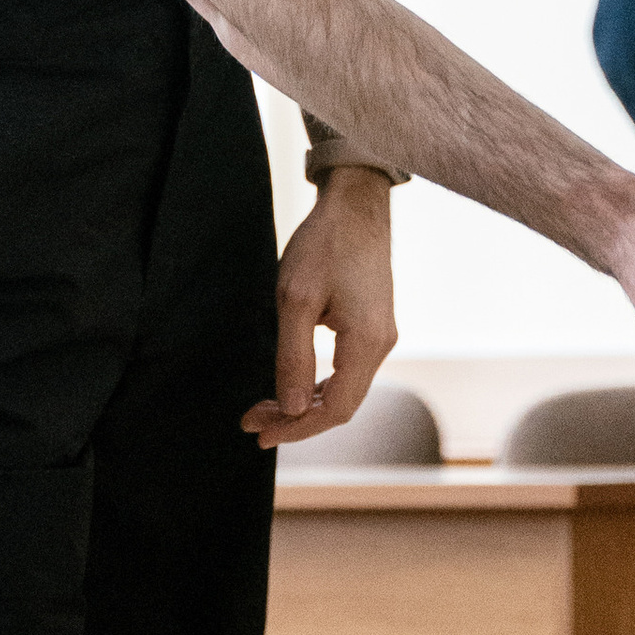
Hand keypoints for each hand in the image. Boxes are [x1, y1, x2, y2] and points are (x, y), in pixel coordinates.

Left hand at [243, 170, 399, 448]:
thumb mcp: (295, 299)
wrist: (355, 203)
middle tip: (253, 420)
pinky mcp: (373, 325)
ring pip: (345, 389)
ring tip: (266, 406)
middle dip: (296, 418)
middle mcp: (382, 344)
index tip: (259, 431)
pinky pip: (348, 370)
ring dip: (306, 403)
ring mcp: (381, 335)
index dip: (297, 428)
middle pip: (342, 405)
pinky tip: (295, 383)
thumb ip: (293, 358)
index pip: (336, 409)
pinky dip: (320, 383)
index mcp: (367, 342)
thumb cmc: (324, 244)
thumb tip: (293, 408)